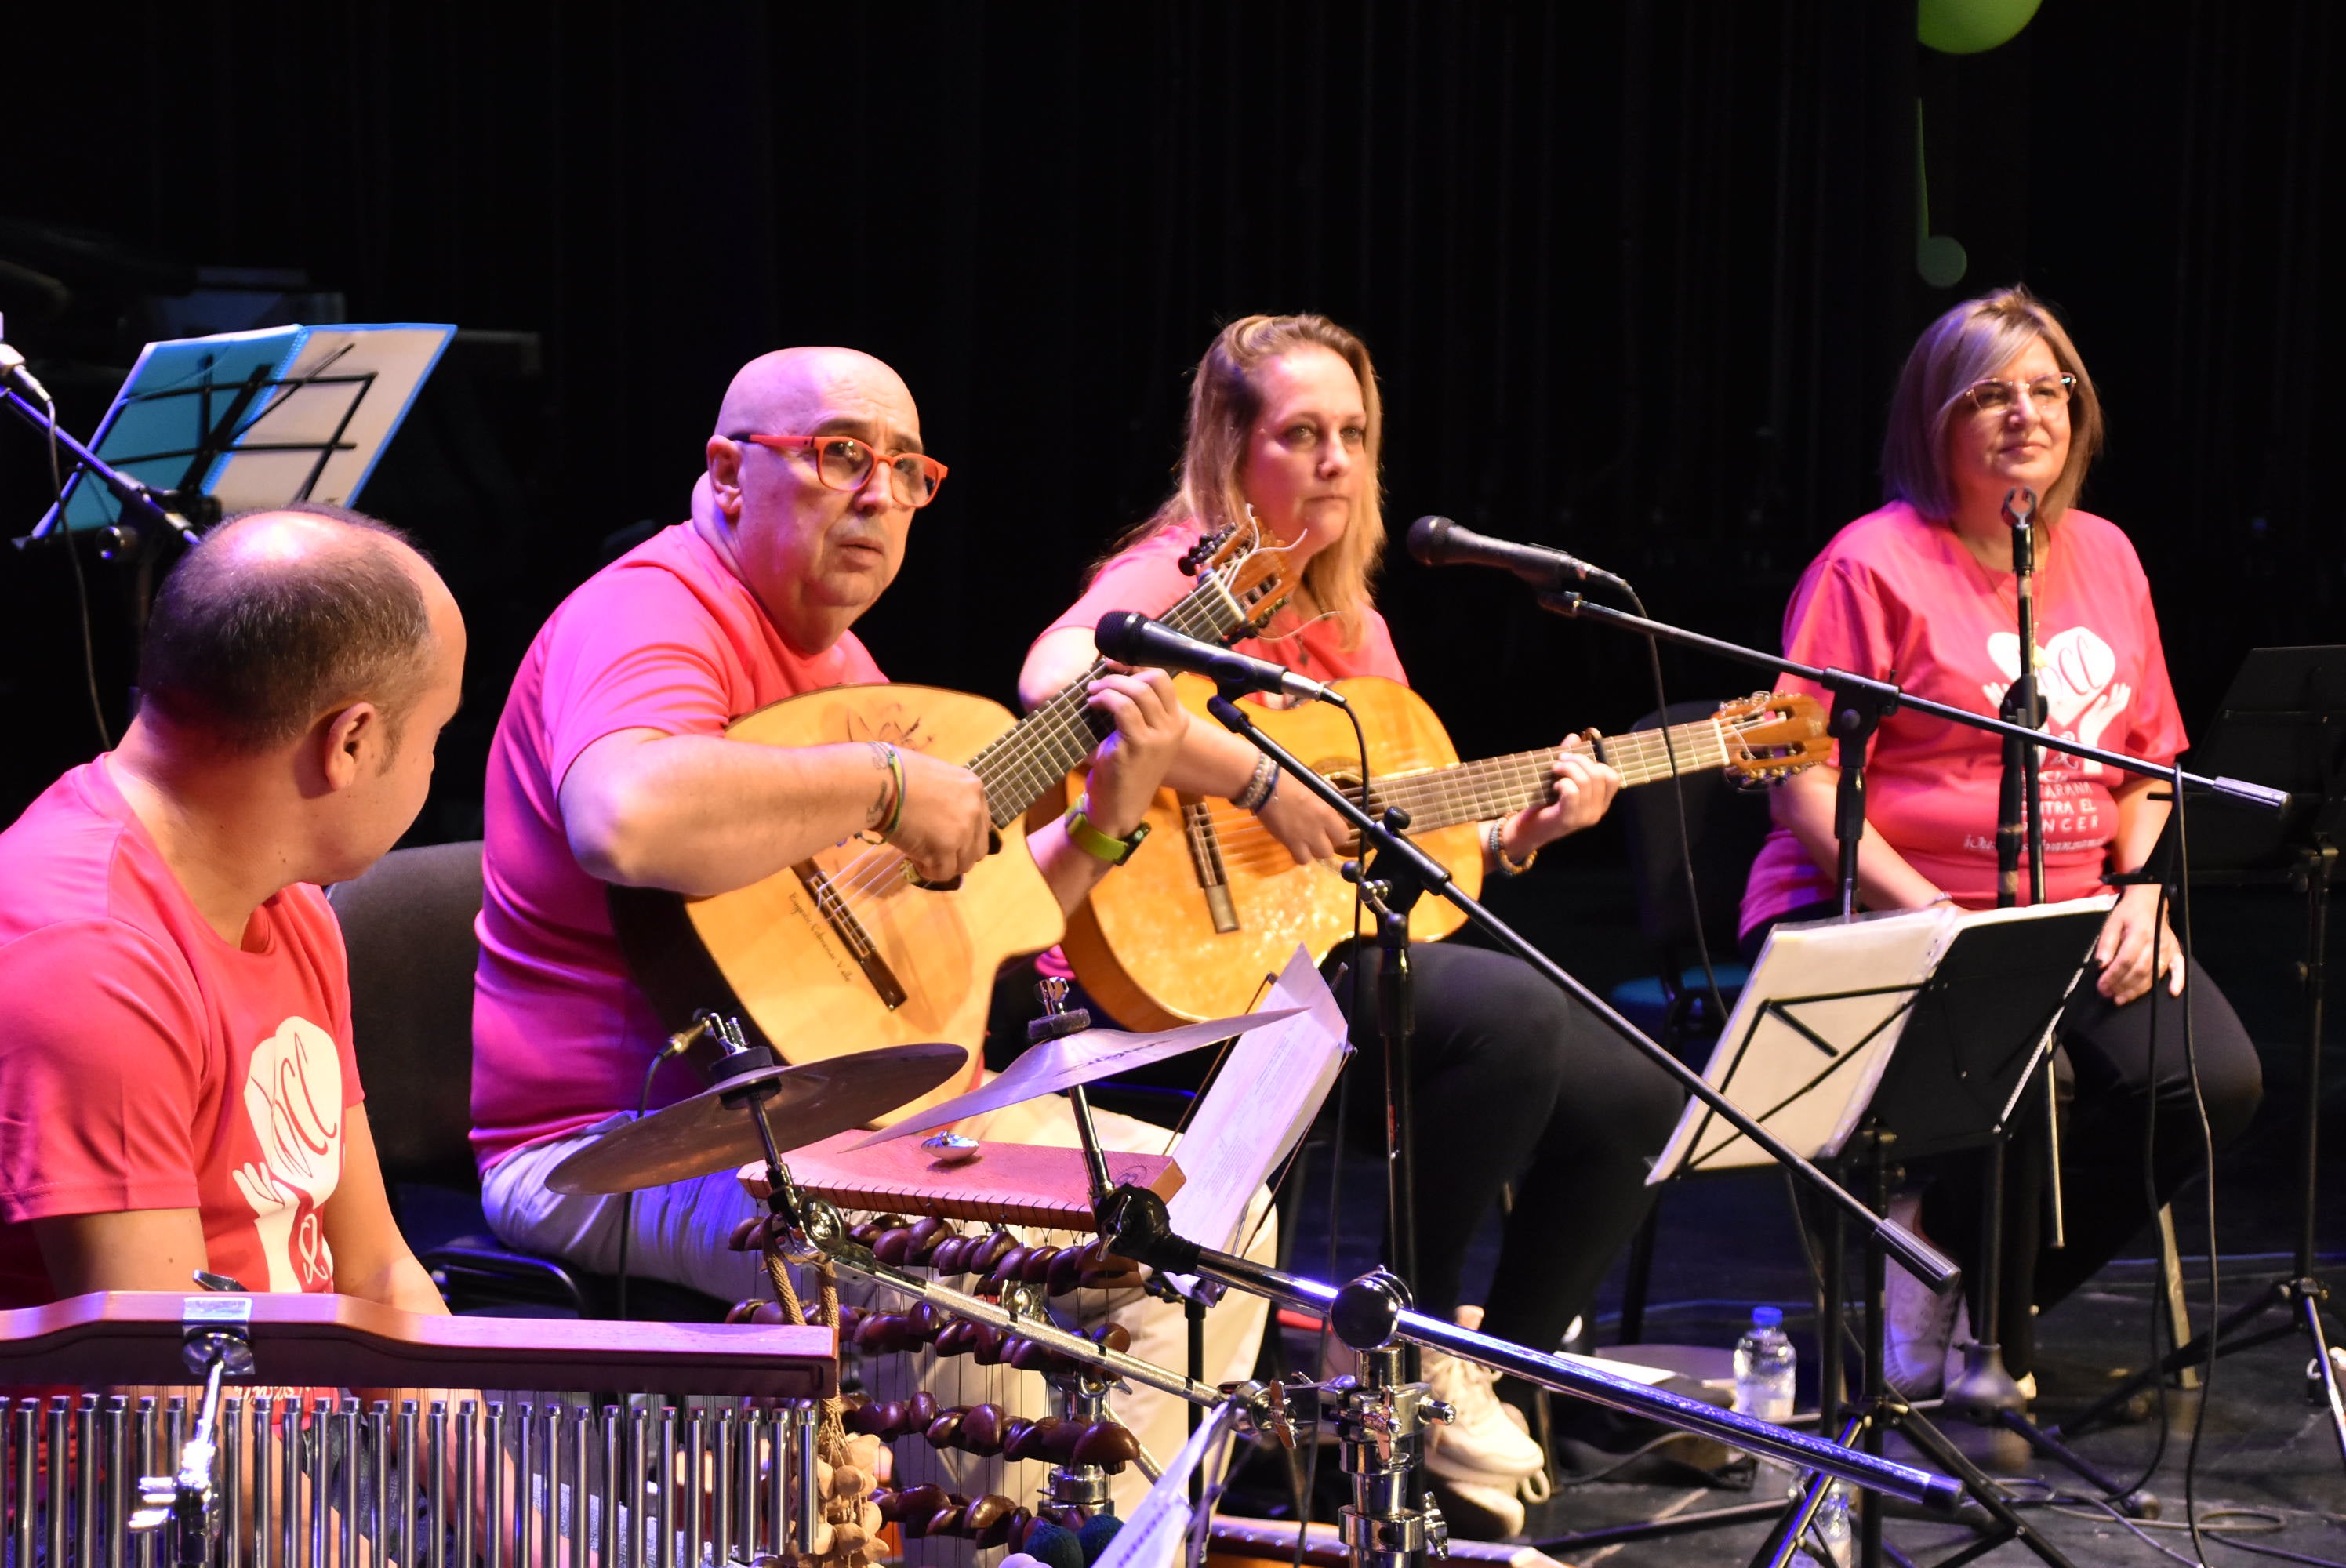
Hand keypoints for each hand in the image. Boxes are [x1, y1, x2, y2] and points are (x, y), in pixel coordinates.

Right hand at [887, 750, 991, 881]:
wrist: (878, 782)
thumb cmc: (896, 772)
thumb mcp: (935, 775)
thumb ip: (947, 795)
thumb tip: (941, 815)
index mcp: (973, 788)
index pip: (981, 824)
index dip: (964, 835)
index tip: (944, 837)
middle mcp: (974, 810)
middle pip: (978, 847)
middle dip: (958, 853)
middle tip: (935, 851)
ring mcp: (962, 831)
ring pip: (964, 864)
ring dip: (944, 864)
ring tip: (922, 856)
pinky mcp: (945, 849)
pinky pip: (944, 873)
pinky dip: (929, 871)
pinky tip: (914, 860)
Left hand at [1079, 667, 1189, 835]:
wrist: (1120, 805)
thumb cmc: (1127, 768)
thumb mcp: (1142, 734)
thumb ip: (1139, 707)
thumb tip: (1117, 671)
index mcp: (1178, 721)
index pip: (1163, 678)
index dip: (1135, 666)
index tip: (1113, 666)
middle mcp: (1173, 727)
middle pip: (1154, 679)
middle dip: (1122, 674)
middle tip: (1100, 683)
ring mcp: (1158, 737)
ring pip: (1137, 691)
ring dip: (1109, 686)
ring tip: (1094, 693)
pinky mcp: (1138, 746)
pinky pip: (1122, 707)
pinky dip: (1105, 700)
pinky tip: (1093, 705)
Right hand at [1253, 772, 1351, 867]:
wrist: (1263, 784)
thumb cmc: (1288, 778)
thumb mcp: (1316, 781)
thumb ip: (1330, 794)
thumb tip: (1339, 804)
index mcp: (1328, 807)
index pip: (1347, 824)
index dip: (1340, 825)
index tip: (1332, 823)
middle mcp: (1321, 824)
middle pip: (1339, 841)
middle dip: (1333, 838)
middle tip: (1321, 833)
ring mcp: (1306, 836)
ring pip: (1323, 854)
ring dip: (1318, 848)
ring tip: (1307, 841)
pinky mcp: (1291, 844)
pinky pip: (1303, 860)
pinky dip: (1301, 855)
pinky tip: (1295, 846)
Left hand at [1504, 741, 1623, 854]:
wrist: (1527, 830)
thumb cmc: (1545, 803)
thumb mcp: (1560, 778)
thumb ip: (1570, 759)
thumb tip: (1574, 737)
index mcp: (1600, 803)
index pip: (1612, 778)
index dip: (1596, 762)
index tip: (1575, 758)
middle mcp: (1597, 812)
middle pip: (1599, 775)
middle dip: (1578, 760)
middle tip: (1560, 760)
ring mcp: (1584, 817)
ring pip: (1586, 781)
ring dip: (1567, 769)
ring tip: (1554, 770)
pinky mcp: (1567, 819)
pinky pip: (1572, 792)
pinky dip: (1562, 783)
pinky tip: (1554, 786)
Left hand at [2093, 881, 2184, 1005]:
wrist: (2149, 902)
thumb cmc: (2129, 913)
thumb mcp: (2112, 923)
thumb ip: (2106, 944)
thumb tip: (2101, 964)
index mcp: (2140, 933)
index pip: (2125, 960)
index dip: (2113, 976)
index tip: (2102, 986)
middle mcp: (2156, 942)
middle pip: (2140, 970)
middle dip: (2122, 986)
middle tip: (2109, 995)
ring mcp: (2168, 948)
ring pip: (2154, 974)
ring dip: (2138, 990)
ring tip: (2122, 998)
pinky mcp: (2175, 951)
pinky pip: (2179, 968)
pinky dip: (2178, 981)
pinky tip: (2172, 992)